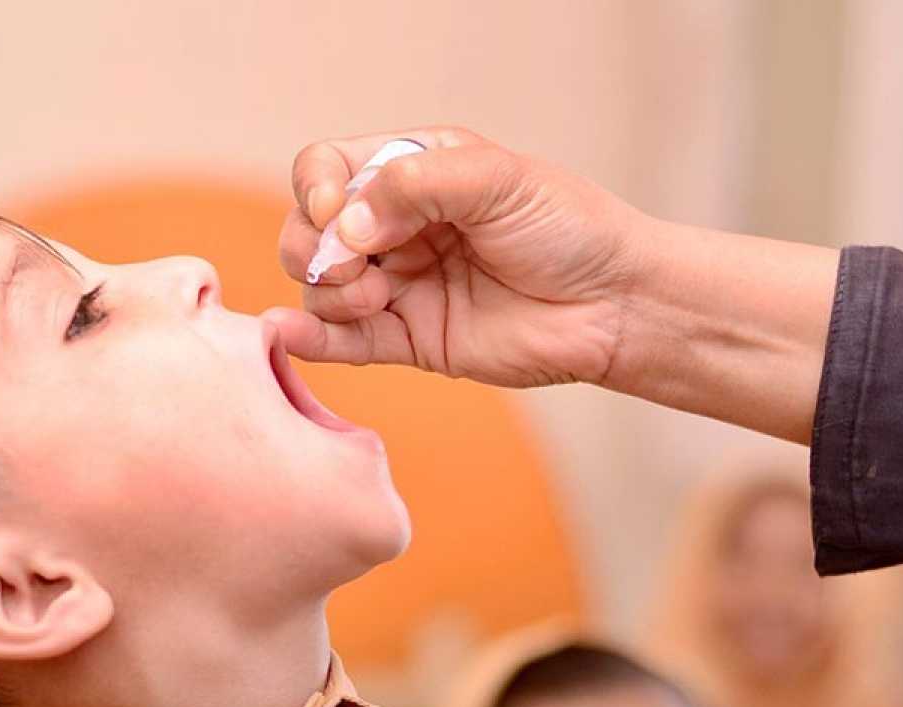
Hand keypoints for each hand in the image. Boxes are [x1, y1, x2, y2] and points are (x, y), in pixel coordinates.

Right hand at [266, 127, 651, 390]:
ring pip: (319, 286)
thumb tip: (345, 226)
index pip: (327, 168)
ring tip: (375, 299)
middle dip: (312, 245)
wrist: (612, 304)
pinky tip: (291, 334)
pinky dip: (309, 338)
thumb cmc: (567, 228)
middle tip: (357, 267)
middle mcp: (396, 227)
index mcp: (412, 171)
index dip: (317, 188)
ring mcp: (399, 285)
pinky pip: (342, 341)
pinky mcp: (408, 340)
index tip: (337, 213)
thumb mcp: (496, 180)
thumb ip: (415, 187)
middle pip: (308, 229)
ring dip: (328, 291)